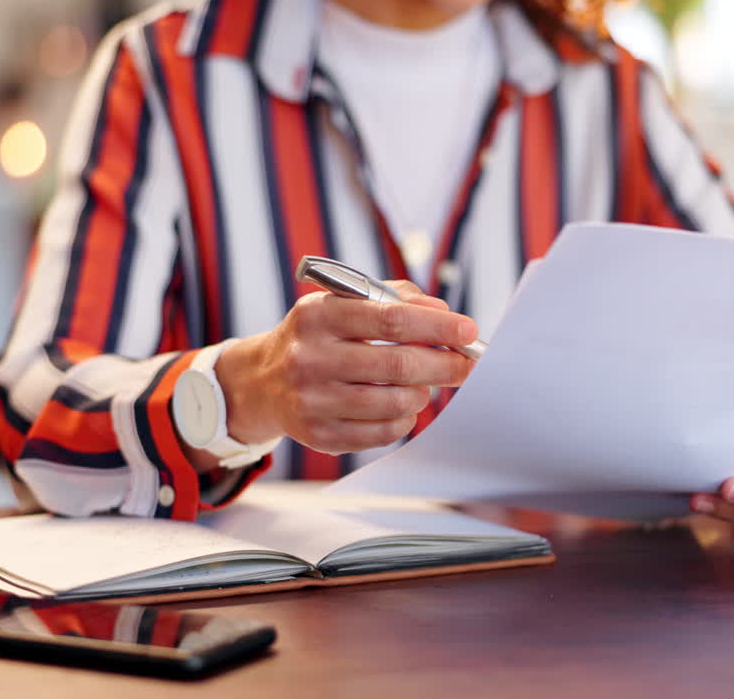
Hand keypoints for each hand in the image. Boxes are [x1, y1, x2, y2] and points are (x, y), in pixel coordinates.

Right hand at [214, 281, 476, 454]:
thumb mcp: (345, 304)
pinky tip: (402, 406)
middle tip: (466, 365)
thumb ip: (396, 299)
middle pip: (397, 365)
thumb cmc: (321, 336)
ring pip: (393, 402)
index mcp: (318, 315)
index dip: (437, 326)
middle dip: (443, 365)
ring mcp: (311, 400)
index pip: (390, 319)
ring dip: (423, 394)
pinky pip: (381, 433)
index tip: (469, 331)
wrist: (264, 380)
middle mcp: (309, 357)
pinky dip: (403, 420)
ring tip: (425, 385)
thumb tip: (445, 314)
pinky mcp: (317, 434)